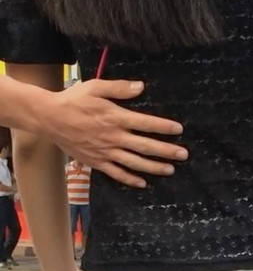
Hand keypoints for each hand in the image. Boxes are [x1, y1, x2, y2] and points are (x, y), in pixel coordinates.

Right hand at [43, 79, 188, 187]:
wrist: (50, 118)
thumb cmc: (73, 100)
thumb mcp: (96, 87)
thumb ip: (119, 88)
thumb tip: (141, 87)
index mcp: (115, 117)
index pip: (146, 123)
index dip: (164, 127)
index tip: (178, 130)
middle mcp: (114, 137)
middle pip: (145, 146)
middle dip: (167, 151)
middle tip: (184, 154)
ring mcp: (106, 152)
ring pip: (135, 162)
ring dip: (154, 167)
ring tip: (170, 169)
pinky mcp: (97, 162)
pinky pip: (117, 173)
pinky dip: (130, 179)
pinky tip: (143, 183)